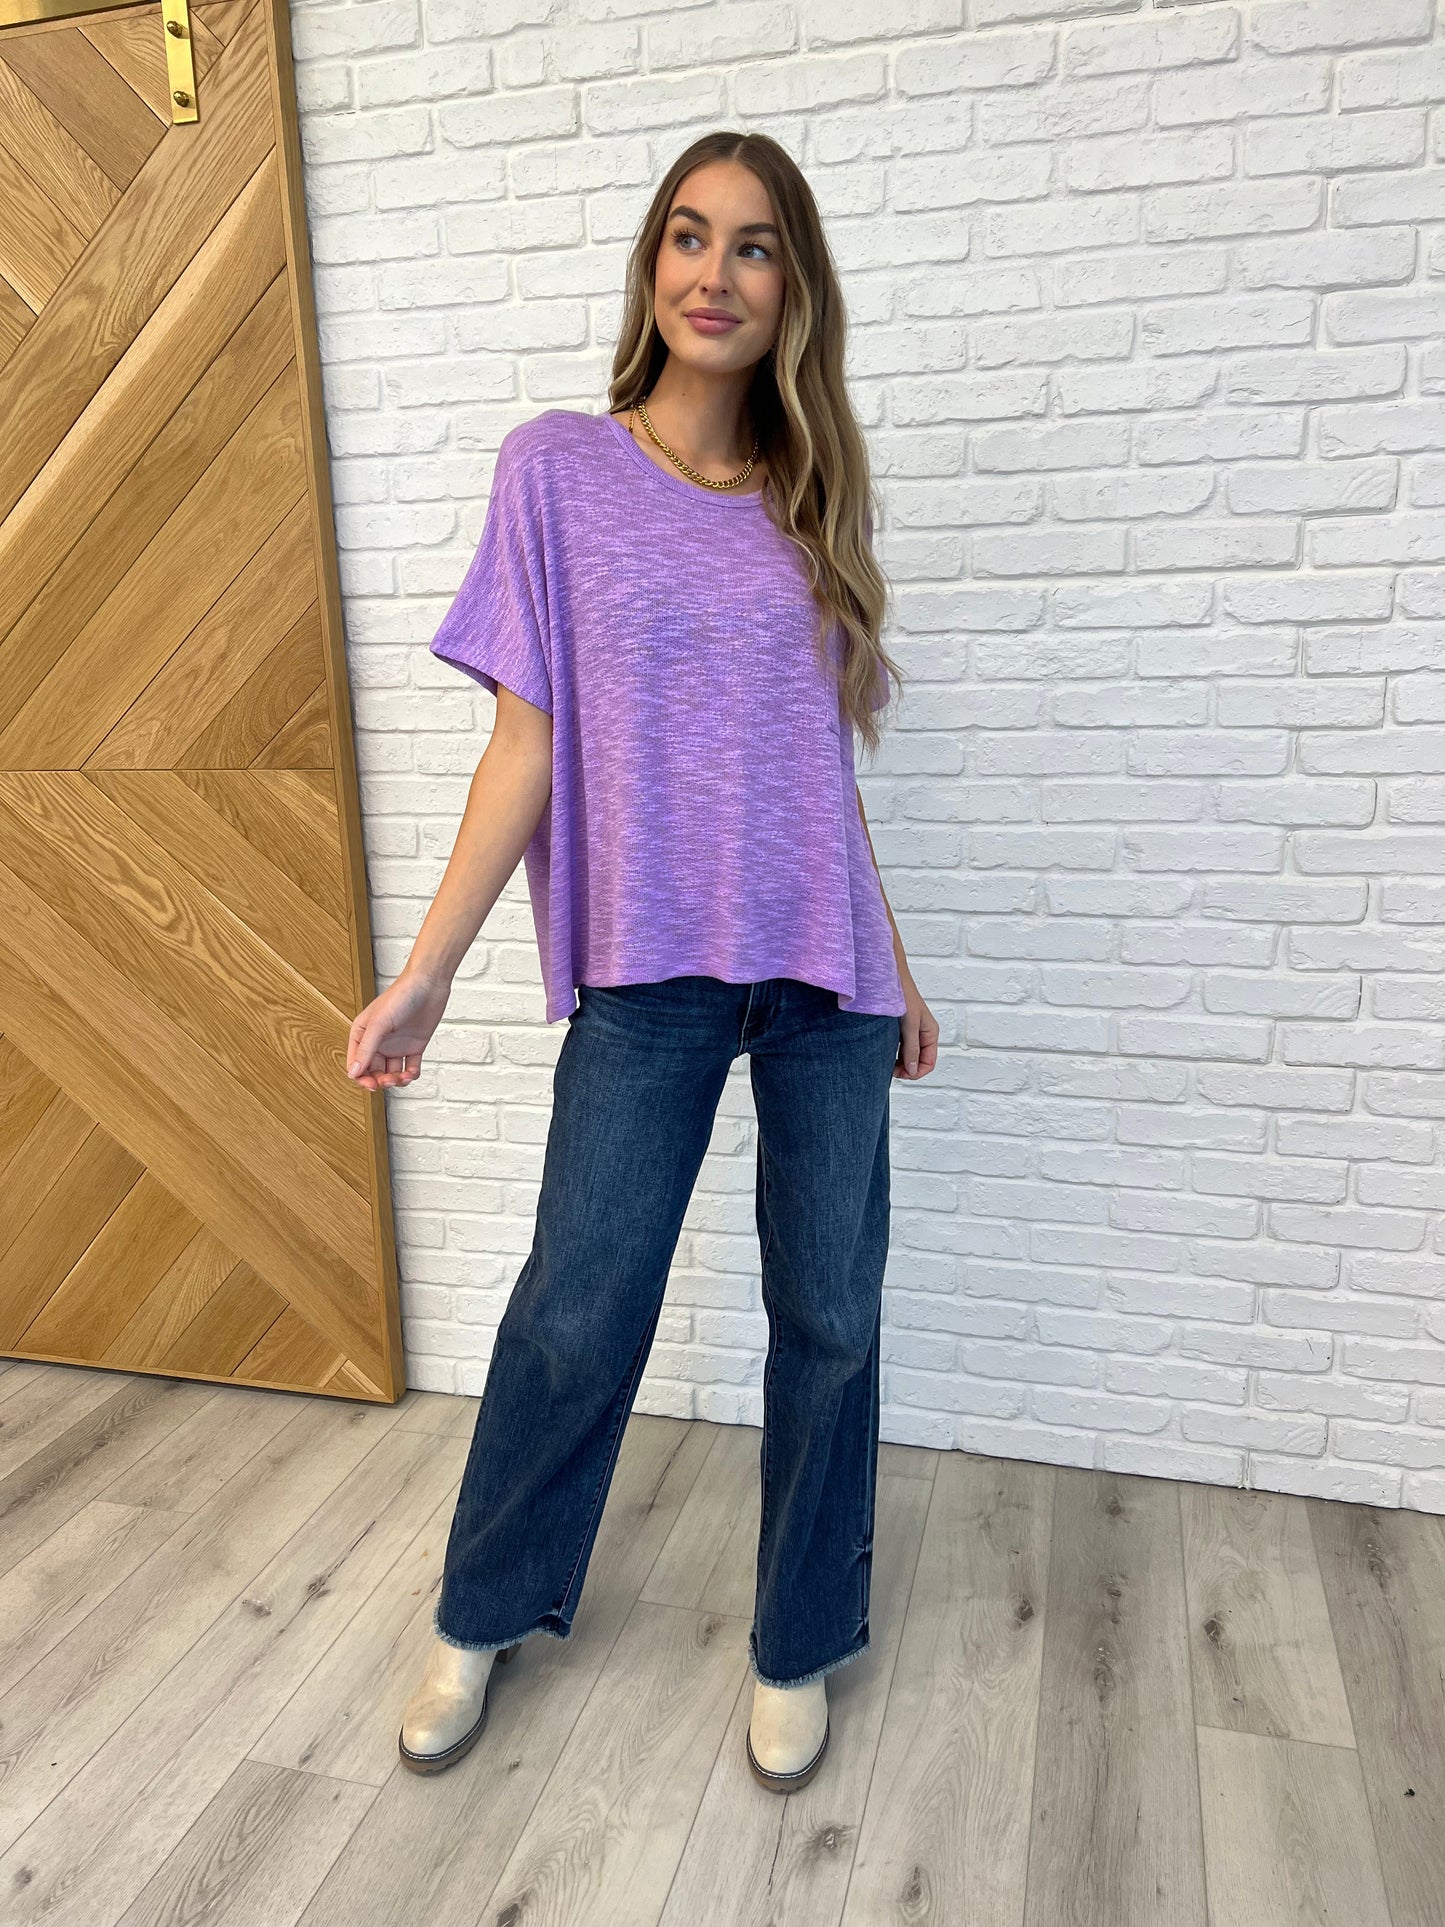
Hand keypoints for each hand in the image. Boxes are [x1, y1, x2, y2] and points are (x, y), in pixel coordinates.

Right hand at [346, 970, 451, 1090]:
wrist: (429, 984)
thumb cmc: (401, 996)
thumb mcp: (379, 1023)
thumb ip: (366, 1048)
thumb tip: (353, 1072)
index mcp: (363, 1033)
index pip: (357, 1063)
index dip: (362, 1078)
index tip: (372, 1085)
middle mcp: (378, 1041)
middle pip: (374, 1071)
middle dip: (381, 1080)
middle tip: (390, 1081)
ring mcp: (396, 1045)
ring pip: (392, 1072)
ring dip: (396, 1080)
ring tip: (403, 1078)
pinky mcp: (414, 1046)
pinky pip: (409, 1067)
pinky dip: (411, 1075)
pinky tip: (412, 1073)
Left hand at [894, 976, 937, 1080]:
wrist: (888, 977)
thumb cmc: (903, 994)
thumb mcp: (909, 1024)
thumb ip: (912, 1048)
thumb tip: (912, 1070)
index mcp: (931, 1033)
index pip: (929, 1063)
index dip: (916, 1072)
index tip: (900, 1074)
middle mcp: (923, 1034)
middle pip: (918, 1061)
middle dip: (906, 1069)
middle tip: (890, 1070)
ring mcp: (911, 1031)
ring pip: (908, 1055)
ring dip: (899, 1062)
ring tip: (885, 1062)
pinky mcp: (900, 1028)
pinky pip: (900, 1047)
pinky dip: (893, 1053)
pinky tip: (883, 1052)